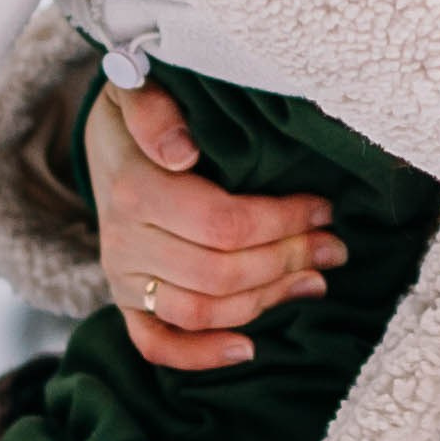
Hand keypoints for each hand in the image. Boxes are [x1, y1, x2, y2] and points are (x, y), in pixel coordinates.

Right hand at [87, 77, 346, 370]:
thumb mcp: (139, 84)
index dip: (282, 221)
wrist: (105, 138)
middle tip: (334, 246)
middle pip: (220, 273)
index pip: (222, 223)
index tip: (324, 208)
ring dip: (266, 301)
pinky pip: (156, 344)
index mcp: (133, 189)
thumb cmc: (141, 104)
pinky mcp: (126, 301)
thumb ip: (154, 109)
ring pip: (201, 311)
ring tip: (314, 281)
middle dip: (288, 260)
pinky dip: (200, 355)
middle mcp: (124, 242)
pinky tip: (248, 349)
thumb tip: (181, 152)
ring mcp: (123, 277)